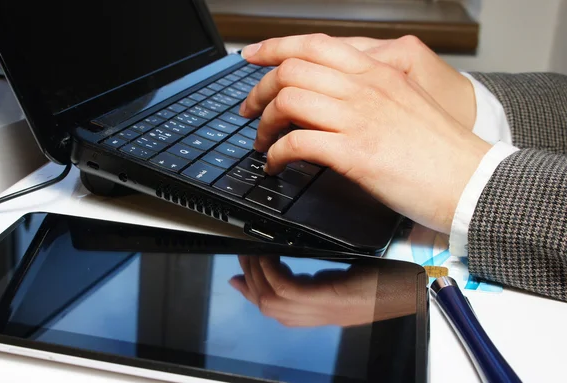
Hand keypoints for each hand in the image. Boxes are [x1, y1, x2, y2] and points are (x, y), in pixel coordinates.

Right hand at [229, 256, 378, 327]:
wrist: (415, 288)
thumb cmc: (388, 282)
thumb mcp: (348, 279)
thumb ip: (324, 279)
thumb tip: (303, 271)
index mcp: (323, 310)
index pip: (277, 310)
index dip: (252, 294)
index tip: (237, 279)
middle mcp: (320, 314)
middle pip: (268, 307)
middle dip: (248, 282)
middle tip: (241, 260)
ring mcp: (324, 309)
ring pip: (272, 301)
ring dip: (256, 274)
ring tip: (252, 255)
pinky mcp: (331, 298)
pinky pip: (288, 291)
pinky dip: (272, 272)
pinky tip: (271, 256)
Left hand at [239, 34, 490, 232]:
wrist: (470, 180)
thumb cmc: (440, 149)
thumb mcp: (405, 102)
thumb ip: (368, 93)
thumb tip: (330, 100)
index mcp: (377, 72)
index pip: (314, 45)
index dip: (274, 46)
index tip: (252, 56)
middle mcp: (365, 87)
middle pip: (291, 69)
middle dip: (259, 90)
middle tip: (250, 110)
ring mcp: (359, 117)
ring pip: (288, 100)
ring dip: (264, 123)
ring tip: (262, 142)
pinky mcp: (355, 152)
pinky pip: (297, 143)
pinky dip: (276, 154)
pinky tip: (277, 165)